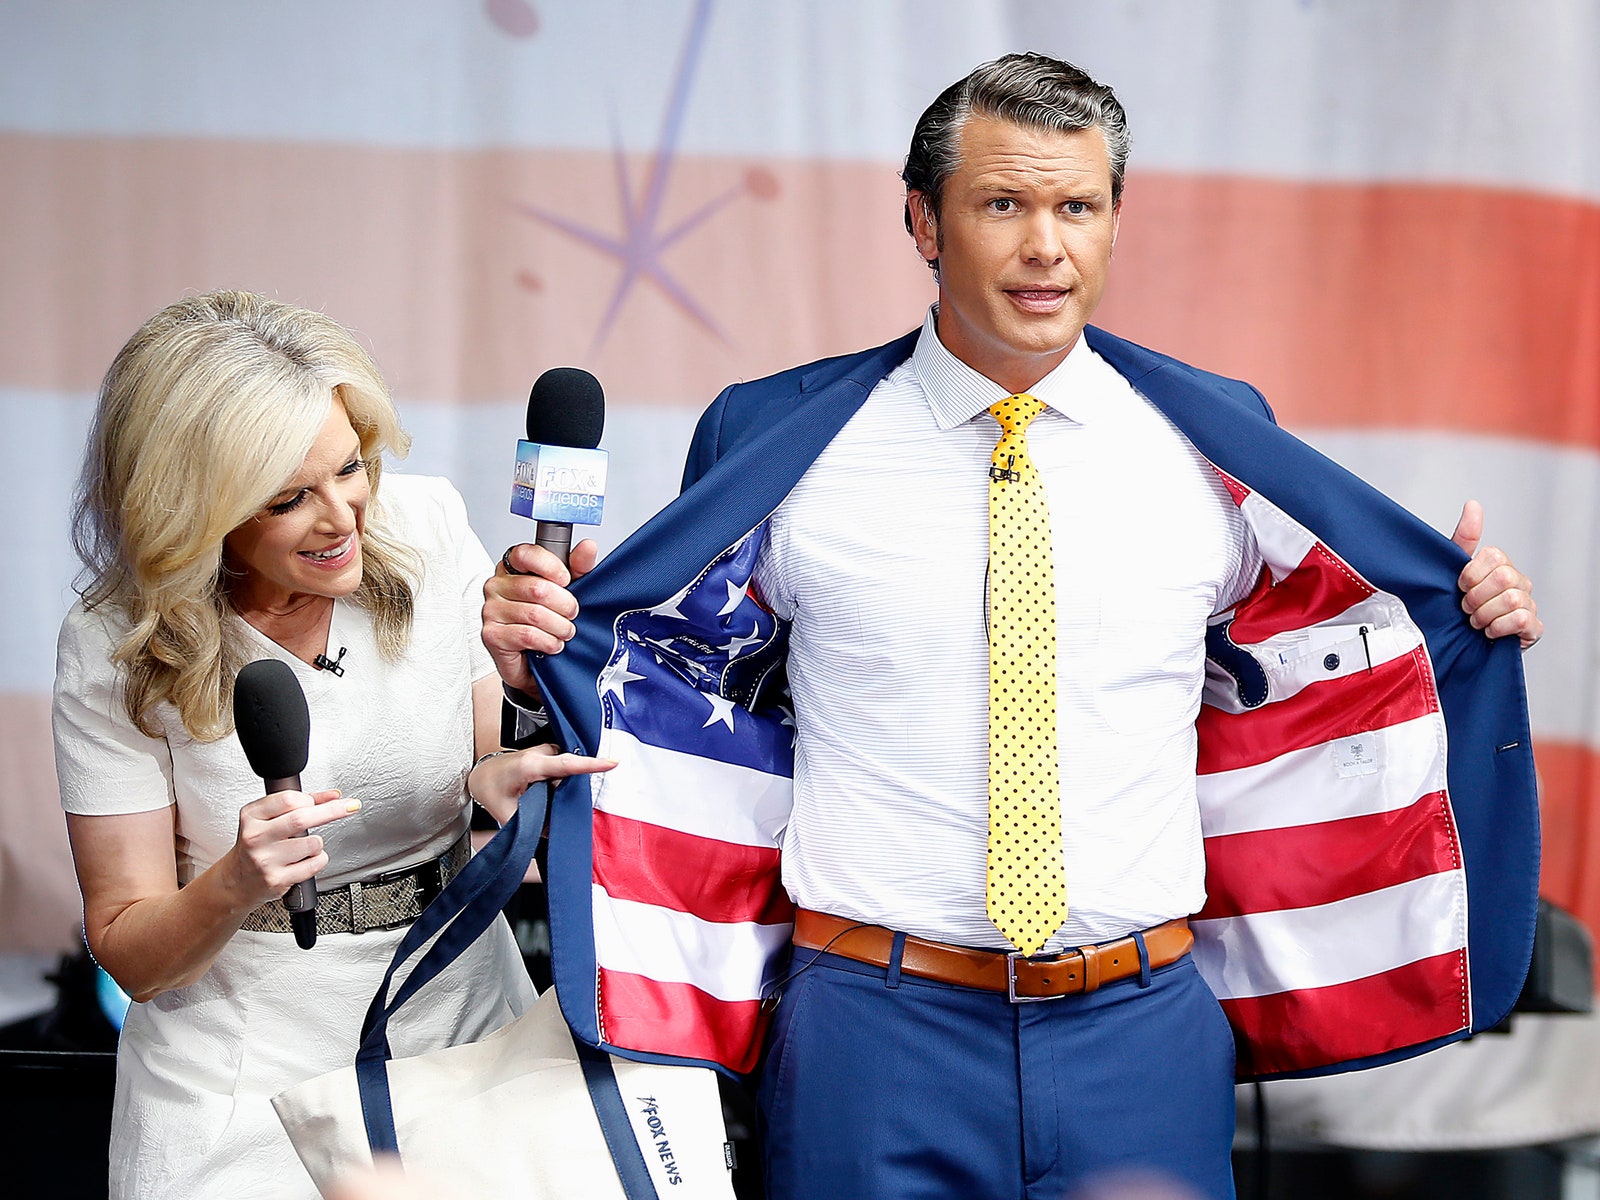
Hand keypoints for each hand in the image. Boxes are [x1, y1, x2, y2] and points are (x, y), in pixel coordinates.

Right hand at [225, 788, 359, 909]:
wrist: (236, 882)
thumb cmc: (257, 846)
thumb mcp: (268, 819)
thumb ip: (299, 804)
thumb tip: (333, 796)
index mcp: (252, 817)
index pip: (289, 799)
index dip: (312, 799)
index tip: (328, 800)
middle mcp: (256, 837)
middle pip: (301, 818)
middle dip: (332, 811)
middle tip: (349, 807)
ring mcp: (265, 860)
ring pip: (312, 843)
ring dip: (318, 843)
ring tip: (304, 847)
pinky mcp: (277, 879)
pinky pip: (314, 864)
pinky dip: (318, 859)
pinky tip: (305, 860)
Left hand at [467, 743, 615, 824]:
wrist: (482, 773)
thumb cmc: (492, 788)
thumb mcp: (508, 813)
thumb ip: (532, 824)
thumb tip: (555, 832)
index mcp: (530, 766)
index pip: (565, 764)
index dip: (590, 765)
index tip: (612, 763)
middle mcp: (541, 754)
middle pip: (570, 773)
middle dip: (569, 793)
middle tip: (548, 805)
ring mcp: (547, 751)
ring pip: (567, 773)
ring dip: (562, 790)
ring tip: (539, 798)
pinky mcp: (550, 754)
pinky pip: (565, 770)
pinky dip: (561, 784)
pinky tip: (544, 793)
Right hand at [482, 539, 598, 691]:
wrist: (535, 661)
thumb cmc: (548, 620)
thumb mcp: (568, 589)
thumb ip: (577, 567)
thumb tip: (588, 546)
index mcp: (512, 568)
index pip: (525, 554)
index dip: (551, 567)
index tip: (566, 580)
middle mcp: (496, 585)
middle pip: (537, 588)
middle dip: (565, 605)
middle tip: (573, 614)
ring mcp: (490, 610)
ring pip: (535, 614)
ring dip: (560, 627)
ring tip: (565, 632)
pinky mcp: (491, 635)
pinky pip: (527, 635)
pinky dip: (548, 642)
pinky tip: (553, 644)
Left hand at [1452, 500, 1542, 648]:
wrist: (1456, 642)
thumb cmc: (1457, 604)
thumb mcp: (1453, 570)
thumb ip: (1464, 538)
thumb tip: (1474, 505)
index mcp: (1501, 566)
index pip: (1494, 557)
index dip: (1471, 575)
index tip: (1460, 586)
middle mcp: (1519, 582)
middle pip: (1504, 578)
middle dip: (1476, 597)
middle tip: (1465, 608)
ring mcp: (1528, 604)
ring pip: (1512, 600)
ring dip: (1485, 614)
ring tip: (1475, 621)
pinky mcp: (1532, 628)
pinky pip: (1521, 620)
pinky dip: (1499, 627)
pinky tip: (1489, 631)